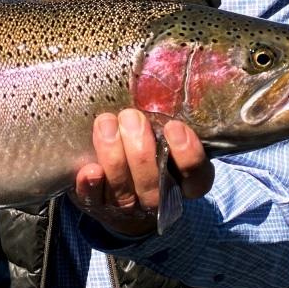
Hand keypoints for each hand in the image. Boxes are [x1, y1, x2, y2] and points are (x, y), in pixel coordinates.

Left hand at [69, 109, 213, 236]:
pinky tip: (90, 169)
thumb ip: (165, 119)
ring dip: (114, 158)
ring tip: (106, 124)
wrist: (116, 187)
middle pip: (156, 186)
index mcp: (183, 182)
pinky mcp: (99, 206)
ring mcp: (128, 207)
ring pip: (125, 192)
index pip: (197, 178)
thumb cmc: (146, 145)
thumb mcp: (163, 133)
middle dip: (141, 151)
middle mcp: (158, 199)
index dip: (188, 154)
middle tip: (130, 117)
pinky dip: (91, 186)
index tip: (174, 126)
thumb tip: (165, 81)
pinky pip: (95, 201)